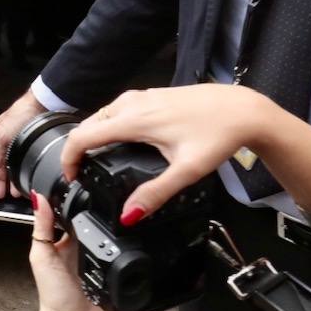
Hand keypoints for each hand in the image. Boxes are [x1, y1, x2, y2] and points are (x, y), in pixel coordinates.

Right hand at [0, 90, 46, 197]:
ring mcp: (15, 144)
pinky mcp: (28, 146)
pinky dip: (20, 174)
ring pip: (9, 166)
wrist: (43, 106)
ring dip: (9, 180)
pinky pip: (21, 164)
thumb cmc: (19, 115)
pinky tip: (22, 181)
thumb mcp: (2, 136)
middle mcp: (2, 141)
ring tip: (12, 192)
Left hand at [28, 193, 119, 310]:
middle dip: (104, 213)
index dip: (80, 200)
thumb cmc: (53, 294)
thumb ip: (42, 228)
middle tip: (108, 202)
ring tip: (120, 222)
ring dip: (118, 230)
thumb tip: (38, 198)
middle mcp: (85, 247)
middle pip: (98, 222)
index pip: (75, 213)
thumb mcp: (41, 256)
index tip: (85, 184)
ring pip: (115, 236)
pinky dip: (130, 249)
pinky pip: (128, 255)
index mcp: (66, 240)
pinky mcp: (119, 271)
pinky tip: (130, 240)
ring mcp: (103, 259)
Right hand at [59, 86, 269, 221]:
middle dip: (78, 149)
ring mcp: (140, 96)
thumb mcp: (187, 171)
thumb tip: (129, 214)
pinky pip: (116, 110)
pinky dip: (108, 126)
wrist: (242, 109)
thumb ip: (156, 194)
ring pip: (101, 115)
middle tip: (81, 173)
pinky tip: (121, 140)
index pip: (82, 137)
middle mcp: (131, 104)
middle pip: (88, 125)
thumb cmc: (217, 135)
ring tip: (96, 160)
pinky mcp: (150, 96)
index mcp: (133, 120)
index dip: (68, 159)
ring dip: (92, 136)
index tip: (71, 177)